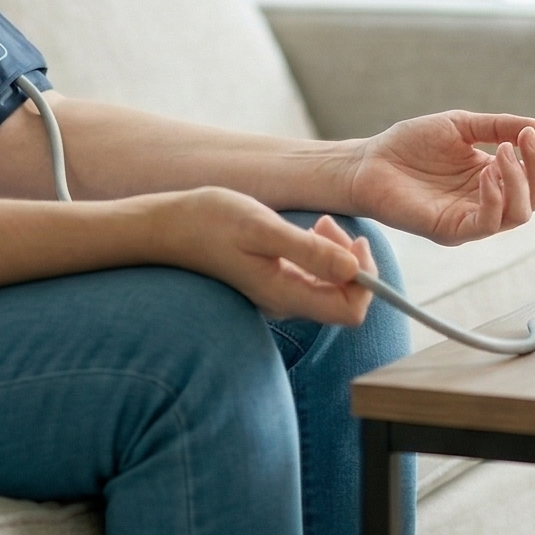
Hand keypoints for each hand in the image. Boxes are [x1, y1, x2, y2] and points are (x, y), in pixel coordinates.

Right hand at [151, 189, 377, 324]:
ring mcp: (278, 294)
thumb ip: (308, 250)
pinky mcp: (271, 282)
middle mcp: (286, 303)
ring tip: (317, 223)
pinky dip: (319, 253)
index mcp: (286, 295)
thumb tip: (354, 269)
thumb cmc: (211, 222)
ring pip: (330, 286)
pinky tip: (305, 230)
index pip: (351, 312)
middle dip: (351, 261)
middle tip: (329, 225)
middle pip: (344, 299)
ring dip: (335, 254)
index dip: (366, 281)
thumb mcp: (262, 229)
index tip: (355, 243)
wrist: (168, 227)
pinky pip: (312, 276)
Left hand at [348, 113, 534, 245]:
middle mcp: (489, 201)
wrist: (370, 160)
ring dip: (520, 181)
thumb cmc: (411, 143)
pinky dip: (495, 199)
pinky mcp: (452, 230)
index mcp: (495, 176)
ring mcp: (472, 218)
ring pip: (519, 214)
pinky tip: (488, 173)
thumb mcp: (461, 125)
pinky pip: (487, 224)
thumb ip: (498, 126)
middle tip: (525, 140)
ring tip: (504, 153)